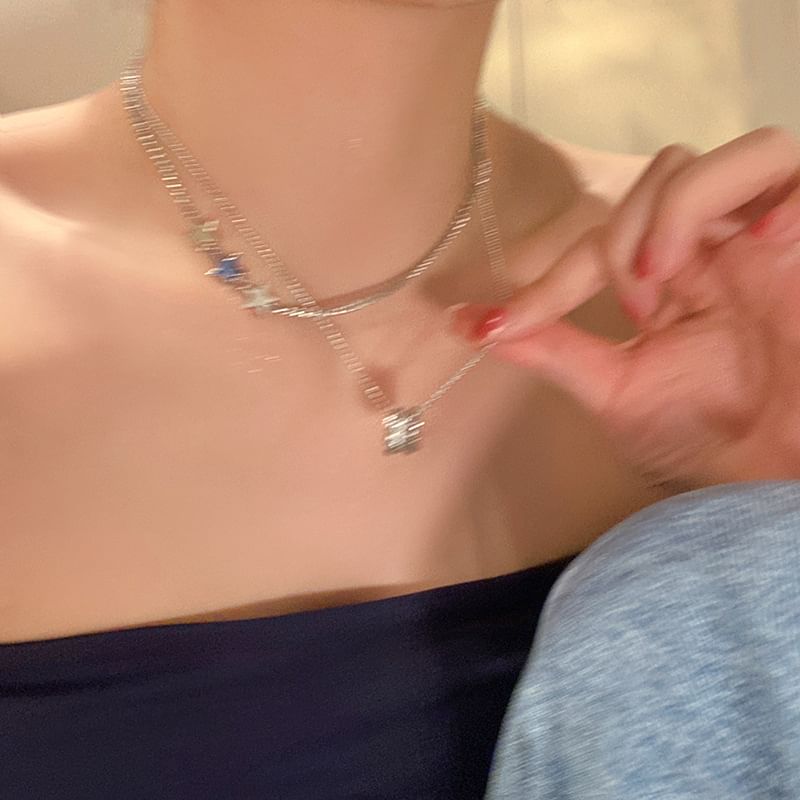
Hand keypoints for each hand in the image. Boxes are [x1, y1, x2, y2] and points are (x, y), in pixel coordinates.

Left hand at [453, 127, 799, 489]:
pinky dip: (775, 195)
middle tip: (639, 312)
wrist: (770, 480)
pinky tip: (763, 244)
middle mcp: (719, 248)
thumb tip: (467, 324)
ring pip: (729, 158)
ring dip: (680, 209)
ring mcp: (768, 239)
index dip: (552, 278)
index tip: (506, 325)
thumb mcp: (611, 389)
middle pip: (663, 175)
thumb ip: (550, 348)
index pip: (601, 239)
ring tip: (673, 275)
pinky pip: (797, 173)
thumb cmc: (698, 439)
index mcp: (671, 278)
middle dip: (627, 239)